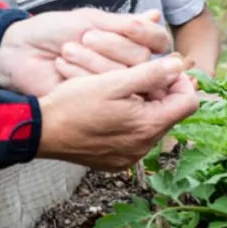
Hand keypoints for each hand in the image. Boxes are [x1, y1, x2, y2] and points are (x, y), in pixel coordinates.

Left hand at [0, 9, 172, 96]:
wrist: (19, 51)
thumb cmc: (52, 32)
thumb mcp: (91, 20)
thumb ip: (125, 23)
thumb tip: (157, 16)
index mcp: (128, 43)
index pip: (157, 42)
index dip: (148, 35)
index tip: (129, 27)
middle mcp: (126, 66)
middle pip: (143, 60)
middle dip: (114, 46)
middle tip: (87, 37)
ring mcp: (113, 86)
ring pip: (125, 76)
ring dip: (95, 59)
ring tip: (68, 49)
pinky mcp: (96, 101)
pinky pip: (104, 91)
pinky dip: (82, 74)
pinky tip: (63, 65)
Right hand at [37, 54, 199, 170]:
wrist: (38, 131)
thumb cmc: (73, 104)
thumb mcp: (113, 82)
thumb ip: (151, 74)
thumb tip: (179, 65)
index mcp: (148, 127)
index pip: (188, 103)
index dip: (181, 82)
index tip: (165, 70)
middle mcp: (143, 148)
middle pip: (171, 114)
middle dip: (162, 93)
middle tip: (140, 78)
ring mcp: (129, 157)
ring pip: (153, 125)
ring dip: (146, 106)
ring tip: (124, 91)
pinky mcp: (115, 162)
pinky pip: (136, 138)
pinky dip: (132, 121)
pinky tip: (113, 109)